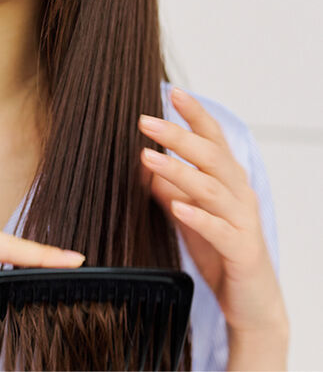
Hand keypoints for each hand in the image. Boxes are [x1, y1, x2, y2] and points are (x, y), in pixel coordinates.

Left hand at [138, 87, 287, 361]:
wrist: (249, 299)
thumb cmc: (219, 249)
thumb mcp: (187, 211)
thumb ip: (169, 185)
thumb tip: (142, 161)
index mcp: (228, 179)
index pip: (213, 138)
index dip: (195, 114)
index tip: (172, 91)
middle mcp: (239, 194)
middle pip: (210, 156)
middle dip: (177, 135)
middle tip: (144, 120)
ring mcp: (242, 221)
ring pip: (211, 188)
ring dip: (178, 170)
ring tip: (147, 157)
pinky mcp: (241, 250)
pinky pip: (220, 229)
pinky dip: (198, 216)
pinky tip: (177, 207)